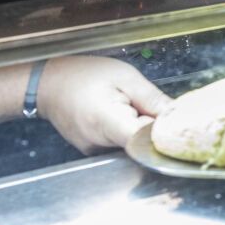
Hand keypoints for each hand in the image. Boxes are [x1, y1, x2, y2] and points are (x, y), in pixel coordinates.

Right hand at [37, 55, 171, 151]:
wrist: (47, 84)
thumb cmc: (83, 75)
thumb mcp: (124, 77)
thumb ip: (152, 98)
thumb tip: (177, 115)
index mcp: (107, 123)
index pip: (146, 141)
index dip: (163, 132)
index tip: (170, 120)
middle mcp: (99, 143)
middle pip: (140, 144)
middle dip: (150, 126)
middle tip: (143, 103)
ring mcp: (94, 149)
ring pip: (130, 144)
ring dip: (136, 127)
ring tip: (126, 105)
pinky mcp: (91, 149)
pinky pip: (117, 143)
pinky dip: (124, 130)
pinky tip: (116, 113)